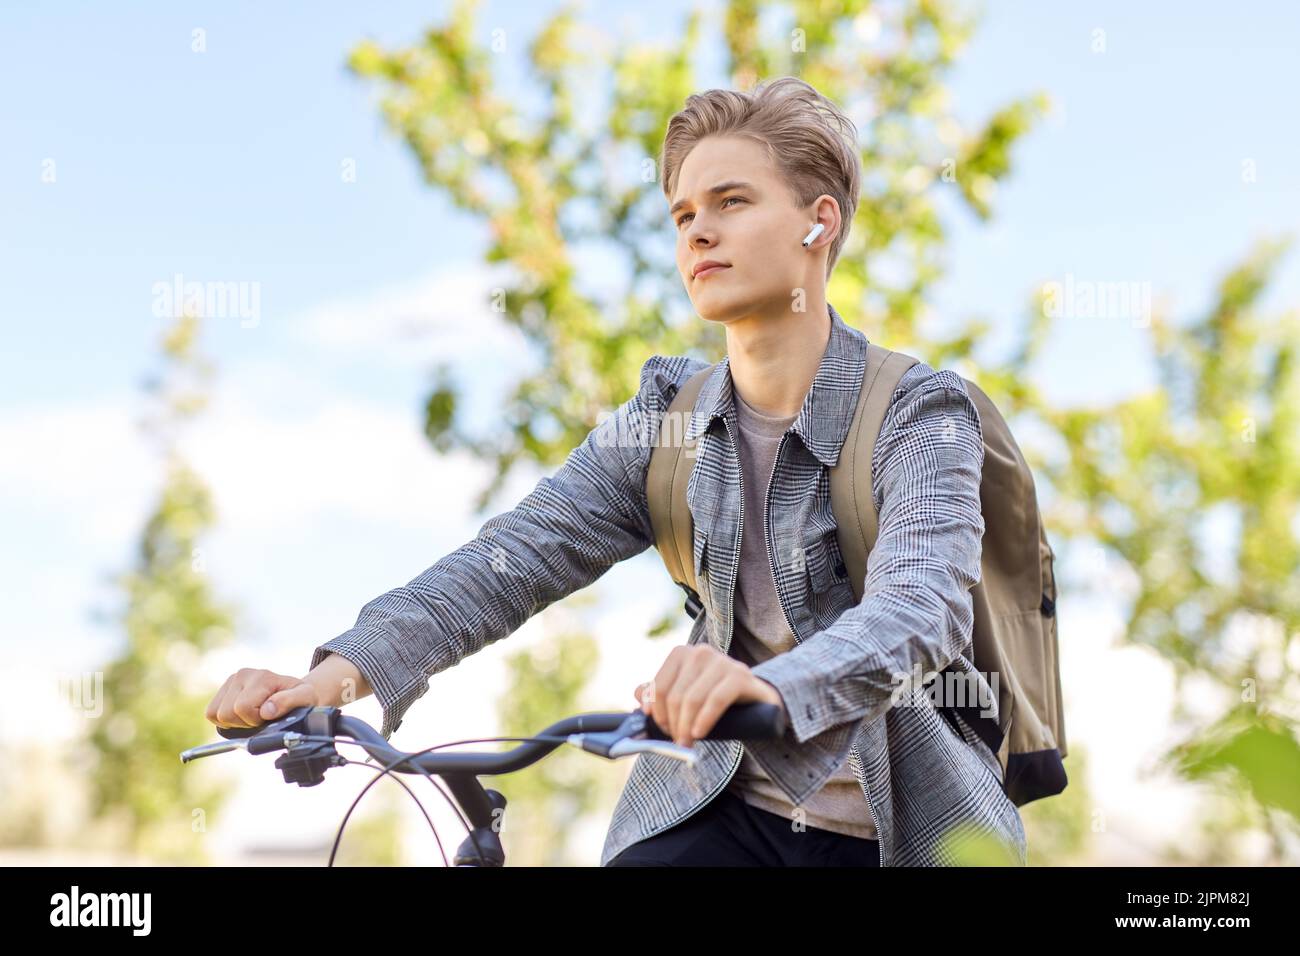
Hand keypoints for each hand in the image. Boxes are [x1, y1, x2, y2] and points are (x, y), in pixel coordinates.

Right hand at [205, 668, 319, 729]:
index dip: (255, 720)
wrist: (296, 693)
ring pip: (215, 714)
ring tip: (253, 715)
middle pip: (226, 713)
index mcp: (262, 677)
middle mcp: (243, 674)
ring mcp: (231, 680)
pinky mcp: (224, 689)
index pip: (243, 708)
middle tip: (261, 717)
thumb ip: (289, 701)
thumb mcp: (305, 698)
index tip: (269, 716)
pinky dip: (224, 720)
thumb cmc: (301, 698)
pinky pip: (210, 713)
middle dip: (244, 722)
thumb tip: (266, 710)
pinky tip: (242, 715)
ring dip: (234, 722)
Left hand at [634, 644, 785, 748]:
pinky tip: (700, 733)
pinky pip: (715, 700)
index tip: (660, 728)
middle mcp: (701, 652)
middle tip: (677, 740)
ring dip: (686, 727)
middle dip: (672, 723)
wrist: (756, 699)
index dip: (656, 712)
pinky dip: (704, 720)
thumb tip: (638, 695)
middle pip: (674, 696)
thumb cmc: (715, 697)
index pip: (658, 686)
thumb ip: (662, 693)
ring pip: (692, 699)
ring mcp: (722, 662)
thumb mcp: (686, 694)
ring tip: (688, 742)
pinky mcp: (740, 675)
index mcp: (682, 654)